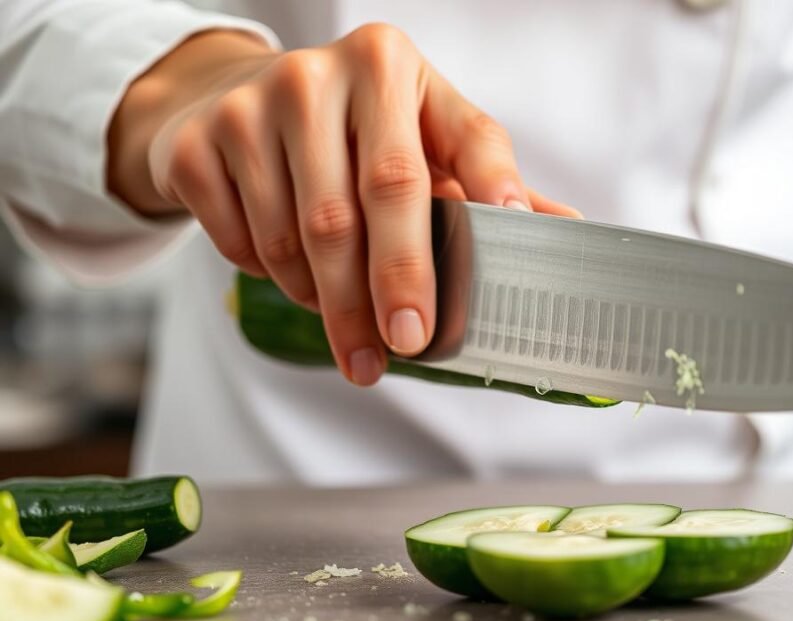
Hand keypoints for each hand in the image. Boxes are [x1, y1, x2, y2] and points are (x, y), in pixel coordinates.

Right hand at [108, 24, 578, 385]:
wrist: (237, 94)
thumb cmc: (355, 123)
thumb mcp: (424, 128)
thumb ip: (481, 177)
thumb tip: (563, 231)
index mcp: (387, 65)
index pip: (428, 163)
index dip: (451, 232)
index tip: (470, 293)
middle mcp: (316, 77)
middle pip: (351, 214)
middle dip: (381, 294)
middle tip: (402, 350)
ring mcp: (247, 109)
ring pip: (293, 241)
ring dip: (327, 300)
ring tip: (351, 325)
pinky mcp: (197, 147)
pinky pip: (242, 244)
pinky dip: (273, 279)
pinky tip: (294, 275)